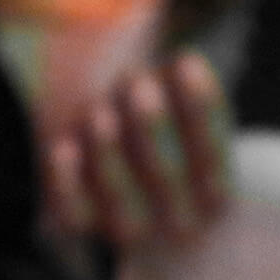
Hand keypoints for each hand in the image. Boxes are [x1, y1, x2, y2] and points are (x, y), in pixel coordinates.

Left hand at [42, 49, 231, 248]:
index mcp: (216, 194)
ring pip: (119, 198)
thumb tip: (182, 52)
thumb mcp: (182, 99)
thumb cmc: (162, 118)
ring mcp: (132, 227)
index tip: (188, 61)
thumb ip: (185, 81)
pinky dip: (67, 184)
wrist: (131, 170)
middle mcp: (179, 222)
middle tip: (139, 86)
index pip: (212, 155)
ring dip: (108, 153)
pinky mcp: (85, 222)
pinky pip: (75, 215)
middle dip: (151, 128)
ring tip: (100, 112)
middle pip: (165, 178)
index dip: (201, 108)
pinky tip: (63, 148)